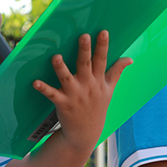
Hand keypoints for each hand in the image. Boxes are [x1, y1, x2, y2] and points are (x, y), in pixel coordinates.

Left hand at [32, 30, 131, 151]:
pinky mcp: (62, 104)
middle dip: (85, 50)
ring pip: (67, 78)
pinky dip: (44, 88)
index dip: (103, 46)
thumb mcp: (110, 90)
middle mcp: (87, 86)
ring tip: (56, 57)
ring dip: (61, 68)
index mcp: (98, 81)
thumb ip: (117, 72)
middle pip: (86, 65)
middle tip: (84, 36)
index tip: (103, 32)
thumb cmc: (97, 107)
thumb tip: (130, 59)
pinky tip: (35, 82)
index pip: (102, 60)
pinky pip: (52, 94)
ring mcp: (74, 95)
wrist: (85, 134)